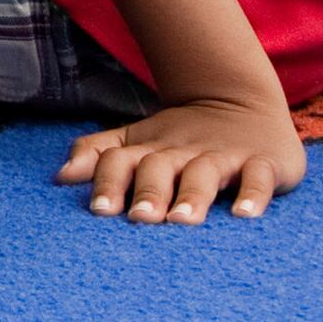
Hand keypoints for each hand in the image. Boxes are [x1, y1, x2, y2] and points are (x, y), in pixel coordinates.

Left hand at [56, 93, 308, 222]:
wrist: (242, 101)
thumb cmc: (179, 136)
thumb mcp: (137, 140)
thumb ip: (99, 156)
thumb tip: (59, 176)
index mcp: (149, 148)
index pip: (120, 160)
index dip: (108, 181)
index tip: (99, 210)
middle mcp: (182, 151)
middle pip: (160, 167)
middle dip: (149, 192)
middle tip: (140, 219)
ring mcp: (224, 156)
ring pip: (205, 173)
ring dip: (193, 196)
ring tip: (182, 220)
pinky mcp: (263, 162)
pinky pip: (258, 176)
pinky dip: (253, 195)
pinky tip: (245, 215)